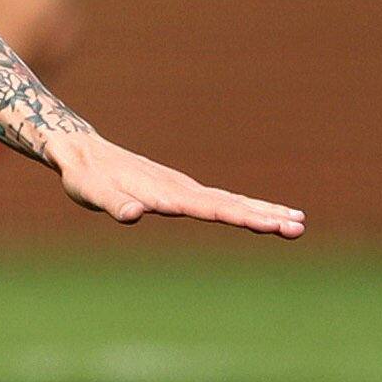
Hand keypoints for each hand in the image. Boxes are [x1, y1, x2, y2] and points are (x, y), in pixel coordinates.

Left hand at [52, 130, 303, 237]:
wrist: (82, 152)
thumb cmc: (86, 178)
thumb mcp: (92, 193)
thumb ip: (113, 203)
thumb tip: (132, 214)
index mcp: (165, 192)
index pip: (210, 208)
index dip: (240, 217)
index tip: (270, 225)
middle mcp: (181, 188)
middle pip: (230, 204)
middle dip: (265, 216)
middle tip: (299, 229)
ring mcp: (184, 188)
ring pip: (231, 201)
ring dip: (264, 212)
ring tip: (298, 223)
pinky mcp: (182, 192)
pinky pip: (222, 200)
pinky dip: (247, 208)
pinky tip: (265, 215)